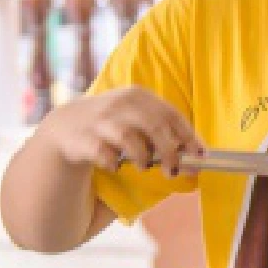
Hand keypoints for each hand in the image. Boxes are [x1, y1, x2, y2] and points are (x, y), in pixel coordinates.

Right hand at [40, 87, 201, 176]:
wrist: (67, 125)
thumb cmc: (114, 124)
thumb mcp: (139, 119)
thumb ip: (166, 134)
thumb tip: (198, 157)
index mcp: (139, 96)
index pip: (171, 115)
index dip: (189, 137)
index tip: (200, 156)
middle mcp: (121, 104)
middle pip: (155, 127)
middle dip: (169, 153)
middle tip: (173, 171)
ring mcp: (101, 120)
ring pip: (130, 140)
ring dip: (142, 159)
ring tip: (143, 166)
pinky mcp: (84, 138)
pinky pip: (105, 155)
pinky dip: (113, 164)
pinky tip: (114, 166)